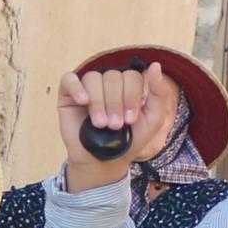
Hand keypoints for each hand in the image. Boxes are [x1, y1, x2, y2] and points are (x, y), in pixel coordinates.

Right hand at [59, 64, 152, 188]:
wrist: (104, 162)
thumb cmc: (129, 140)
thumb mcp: (153, 119)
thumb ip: (159, 93)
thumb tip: (154, 65)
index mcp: (128, 85)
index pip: (131, 76)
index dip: (132, 96)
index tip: (131, 120)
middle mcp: (108, 83)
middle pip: (113, 77)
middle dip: (116, 103)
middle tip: (115, 125)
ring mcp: (87, 87)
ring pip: (93, 78)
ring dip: (99, 102)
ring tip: (101, 124)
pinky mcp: (68, 94)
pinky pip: (69, 79)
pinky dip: (76, 88)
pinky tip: (83, 101)